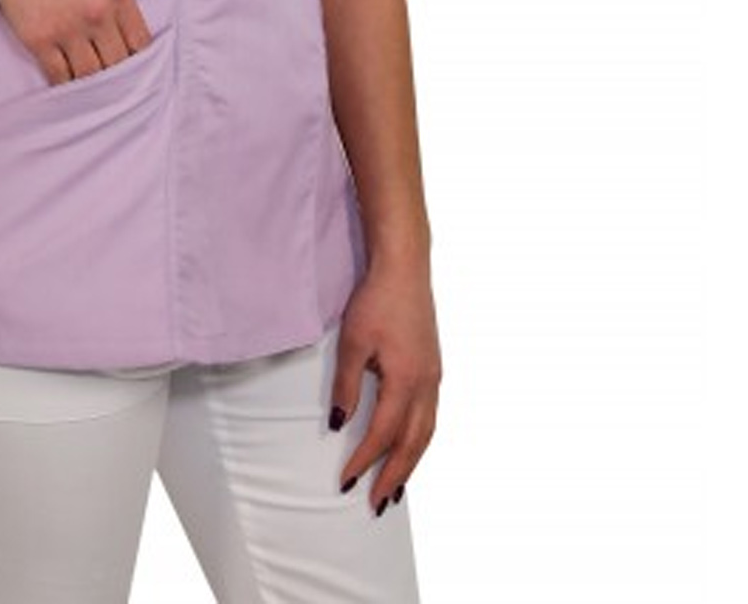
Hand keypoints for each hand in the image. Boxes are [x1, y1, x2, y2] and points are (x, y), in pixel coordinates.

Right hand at [0, 0, 175, 85]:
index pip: (140, 40)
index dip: (138, 53)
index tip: (131, 56)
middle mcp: (98, 15)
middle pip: (119, 61)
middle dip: (118, 69)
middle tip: (112, 72)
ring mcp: (69, 30)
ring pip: (92, 73)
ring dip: (94, 80)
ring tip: (92, 79)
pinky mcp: (41, 41)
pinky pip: (60, 75)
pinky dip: (66, 83)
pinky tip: (67, 81)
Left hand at [329, 257, 441, 512]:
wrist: (405, 268)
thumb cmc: (376, 300)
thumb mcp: (352, 342)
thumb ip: (345, 385)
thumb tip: (337, 424)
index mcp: (406, 381)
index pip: (382, 433)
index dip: (364, 460)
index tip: (346, 481)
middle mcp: (427, 385)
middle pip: (412, 444)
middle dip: (395, 476)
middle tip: (378, 504)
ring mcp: (435, 377)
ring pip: (426, 433)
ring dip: (411, 462)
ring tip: (396, 488)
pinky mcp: (434, 368)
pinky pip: (430, 416)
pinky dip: (419, 439)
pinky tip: (409, 446)